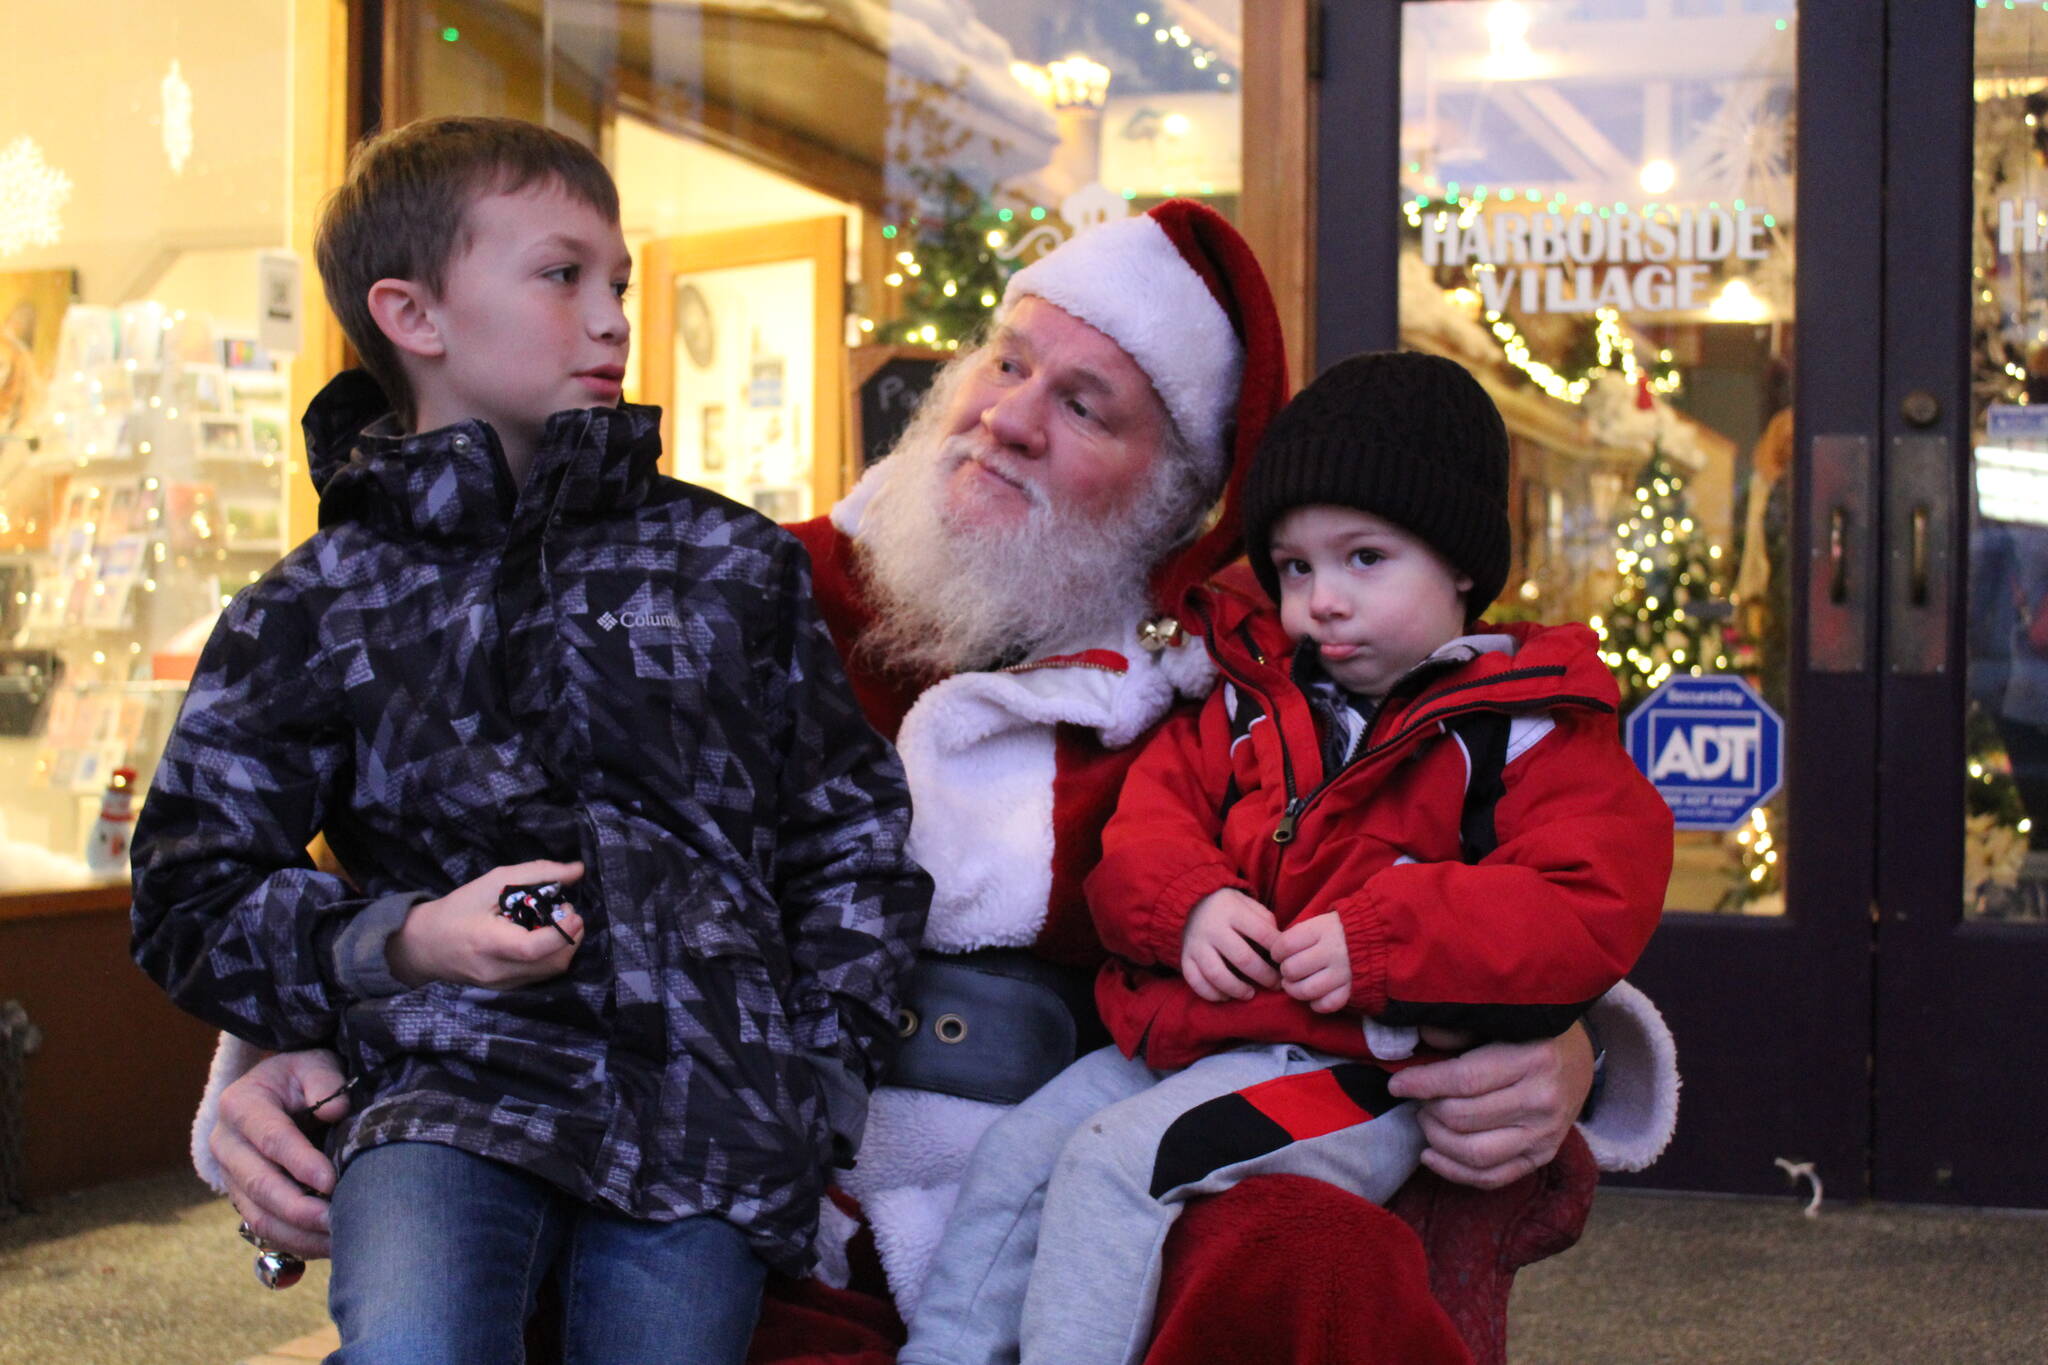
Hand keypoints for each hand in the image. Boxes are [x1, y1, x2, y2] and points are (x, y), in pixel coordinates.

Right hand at [213, 1050, 352, 1259]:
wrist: (283, 1091)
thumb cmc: (304, 1076)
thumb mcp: (314, 1063)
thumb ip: (323, 1080)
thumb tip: (336, 1109)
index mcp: (240, 1104)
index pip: (270, 1138)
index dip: (300, 1162)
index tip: (331, 1180)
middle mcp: (226, 1143)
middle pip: (259, 1184)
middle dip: (298, 1208)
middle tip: (336, 1219)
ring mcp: (231, 1176)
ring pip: (258, 1215)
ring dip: (298, 1233)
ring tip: (337, 1238)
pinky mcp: (243, 1198)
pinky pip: (264, 1228)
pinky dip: (296, 1242)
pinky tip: (328, 1245)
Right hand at [387, 861, 585, 989]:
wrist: (425, 946)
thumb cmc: (458, 910)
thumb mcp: (492, 882)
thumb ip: (536, 873)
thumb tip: (578, 870)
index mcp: (488, 943)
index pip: (531, 948)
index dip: (561, 931)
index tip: (572, 911)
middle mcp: (498, 971)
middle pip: (553, 962)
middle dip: (570, 934)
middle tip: (562, 909)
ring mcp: (505, 985)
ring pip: (553, 970)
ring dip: (565, 944)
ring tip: (553, 920)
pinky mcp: (509, 989)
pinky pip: (542, 974)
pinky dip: (552, 954)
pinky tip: (542, 936)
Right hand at [1180, 888, 1280, 1001]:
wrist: (1190, 903)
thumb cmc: (1230, 909)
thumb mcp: (1249, 904)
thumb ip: (1265, 921)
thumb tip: (1280, 948)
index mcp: (1233, 911)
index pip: (1262, 933)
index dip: (1278, 951)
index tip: (1286, 962)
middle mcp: (1213, 928)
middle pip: (1242, 958)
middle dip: (1264, 976)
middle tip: (1276, 984)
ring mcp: (1197, 944)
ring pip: (1216, 974)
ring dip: (1237, 989)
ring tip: (1250, 994)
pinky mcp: (1185, 957)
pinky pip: (1196, 981)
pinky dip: (1212, 994)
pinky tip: (1226, 996)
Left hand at [1271, 913, 1350, 1011]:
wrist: (1378, 935)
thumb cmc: (1340, 929)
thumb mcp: (1320, 922)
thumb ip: (1300, 935)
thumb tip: (1277, 953)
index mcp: (1321, 930)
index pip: (1284, 945)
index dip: (1276, 953)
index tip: (1280, 954)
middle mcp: (1331, 951)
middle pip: (1292, 969)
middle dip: (1285, 973)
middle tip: (1289, 971)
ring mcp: (1343, 972)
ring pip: (1306, 990)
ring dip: (1295, 990)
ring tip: (1295, 985)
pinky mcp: (1352, 989)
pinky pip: (1327, 1004)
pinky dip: (1317, 1004)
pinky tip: (1314, 997)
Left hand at [1384, 1023, 1595, 1189]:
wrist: (1579, 1057)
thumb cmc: (1532, 1033)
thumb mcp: (1500, 1019)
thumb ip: (1458, 1030)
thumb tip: (1418, 1037)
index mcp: (1533, 1059)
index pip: (1464, 1079)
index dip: (1422, 1084)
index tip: (1396, 1084)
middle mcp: (1542, 1101)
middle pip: (1464, 1118)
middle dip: (1428, 1109)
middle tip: (1416, 1098)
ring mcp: (1546, 1135)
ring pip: (1475, 1154)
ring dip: (1437, 1140)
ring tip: (1425, 1119)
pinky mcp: (1542, 1158)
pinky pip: (1492, 1178)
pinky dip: (1454, 1172)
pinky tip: (1431, 1155)